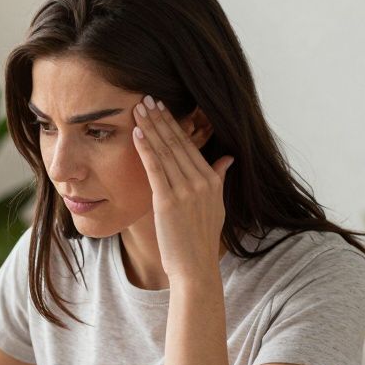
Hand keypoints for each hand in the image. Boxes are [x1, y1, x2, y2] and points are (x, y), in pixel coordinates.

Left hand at [131, 95, 234, 282]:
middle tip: (146, 97)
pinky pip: (155, 169)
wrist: (195, 267)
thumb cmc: (201, 239)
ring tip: (138, 107)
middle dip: (160, 118)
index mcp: (212, 179)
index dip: (174, 123)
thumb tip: (227, 159)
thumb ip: (219, 178)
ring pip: (165, 151)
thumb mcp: (216, 205)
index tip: (162, 106)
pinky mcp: (168, 201)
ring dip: (150, 126)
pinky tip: (137, 132)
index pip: (189, 144)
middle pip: (177, 142)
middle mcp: (201, 181)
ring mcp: (185, 190)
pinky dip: (146, 148)